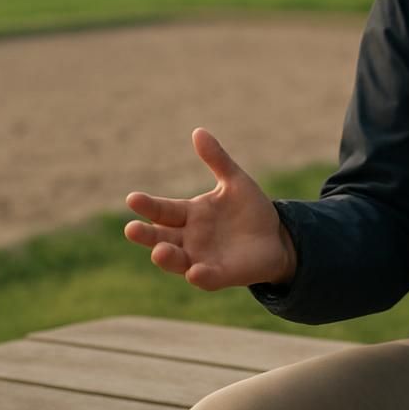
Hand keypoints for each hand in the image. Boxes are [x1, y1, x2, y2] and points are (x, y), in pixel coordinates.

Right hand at [123, 127, 295, 290]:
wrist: (277, 237)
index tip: (132, 198)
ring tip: (158, 251)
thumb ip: (217, 160)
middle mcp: (188, 238)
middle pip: (160, 237)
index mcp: (189, 214)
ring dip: (166, 257)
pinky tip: (195, 271)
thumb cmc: (250, 210)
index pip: (162, 210)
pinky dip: (199, 275)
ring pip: (176, 260)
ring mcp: (201, 258)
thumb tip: (198, 131)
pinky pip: (205, 278)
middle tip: (131, 229)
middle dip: (145, 235)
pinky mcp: (219, 275)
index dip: (147, 205)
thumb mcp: (235, 182)